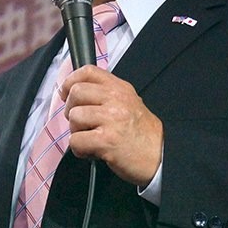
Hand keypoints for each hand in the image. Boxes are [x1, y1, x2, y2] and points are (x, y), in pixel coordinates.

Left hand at [60, 64, 163, 185]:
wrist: (160, 156)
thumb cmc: (142, 133)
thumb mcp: (129, 102)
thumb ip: (106, 94)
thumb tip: (75, 91)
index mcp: (119, 88)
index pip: (88, 71)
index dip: (70, 80)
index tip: (66, 93)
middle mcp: (115, 99)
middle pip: (76, 93)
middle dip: (71, 109)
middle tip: (80, 122)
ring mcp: (111, 119)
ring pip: (74, 117)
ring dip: (76, 131)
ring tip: (89, 137)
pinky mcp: (106, 140)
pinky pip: (76, 140)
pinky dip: (79, 149)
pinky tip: (91, 151)